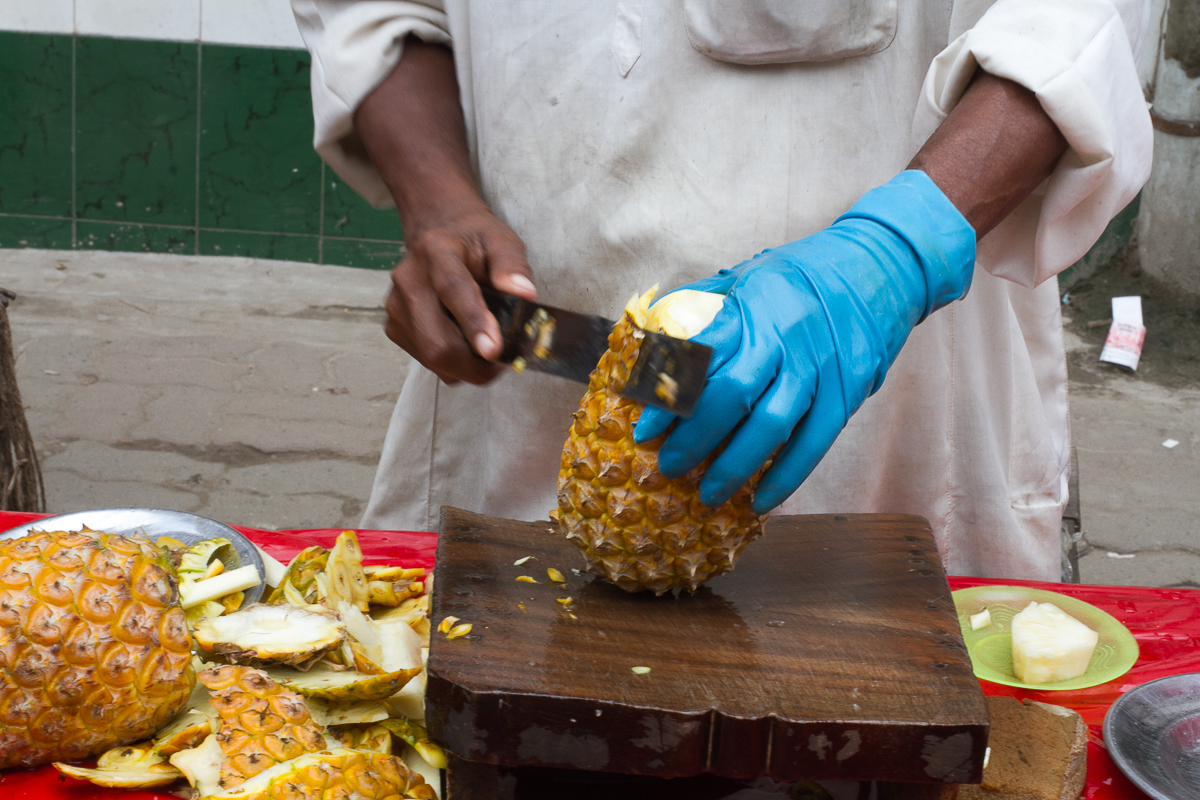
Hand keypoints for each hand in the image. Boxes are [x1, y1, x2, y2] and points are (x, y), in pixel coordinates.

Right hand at [385, 203, 536, 384]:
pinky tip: (467, 348)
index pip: (452, 290)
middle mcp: (410, 279)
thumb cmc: (473, 240)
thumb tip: (524, 294)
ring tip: (489, 354)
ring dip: (466, 368)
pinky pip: (427, 360)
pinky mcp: (394, 326)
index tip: (493, 350)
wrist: (437, 233)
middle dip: (473, 365)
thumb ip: (513, 266)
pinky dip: (453, 365)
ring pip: (431, 356)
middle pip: (436, 338)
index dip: (473, 323)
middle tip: (504, 365)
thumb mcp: (501, 241)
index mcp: (437, 251)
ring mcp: (397, 305)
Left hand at [634, 171, 975, 513]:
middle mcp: (784, 338)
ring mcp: (819, 367)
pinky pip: (815, 443)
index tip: (643, 430)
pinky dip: (786, 477)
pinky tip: (760, 501)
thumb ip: (704, 305)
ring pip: (771, 426)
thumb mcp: (749, 274)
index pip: (699, 357)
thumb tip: (654, 331)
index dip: (667, 397)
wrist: (879, 264)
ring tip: (707, 495)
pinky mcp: (848, 391)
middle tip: (668, 467)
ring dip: (735, 467)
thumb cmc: (802, 274)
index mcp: (751, 308)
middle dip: (693, 439)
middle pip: (730, 396)